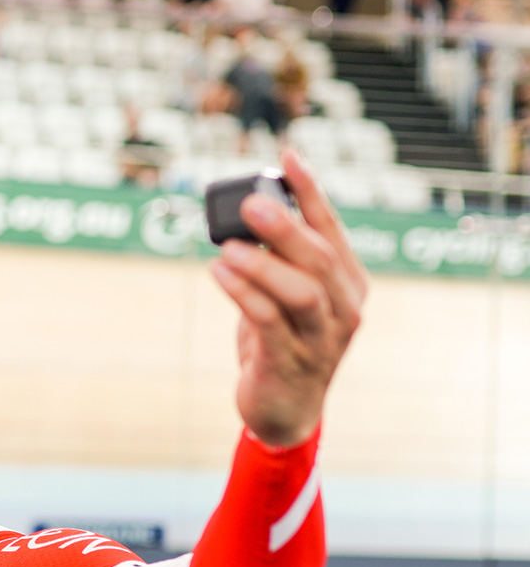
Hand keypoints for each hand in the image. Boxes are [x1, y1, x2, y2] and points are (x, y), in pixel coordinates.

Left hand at [210, 149, 367, 448]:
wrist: (283, 411)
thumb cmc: (282, 343)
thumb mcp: (286, 297)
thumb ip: (278, 260)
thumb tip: (250, 210)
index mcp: (348, 284)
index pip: (333, 228)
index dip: (311, 191)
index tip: (288, 154)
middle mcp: (343, 308)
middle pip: (320, 257)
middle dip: (286, 226)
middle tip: (249, 202)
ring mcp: (321, 338)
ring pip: (301, 291)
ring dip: (262, 264)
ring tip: (226, 247)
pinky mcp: (289, 362)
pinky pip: (269, 322)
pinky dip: (243, 294)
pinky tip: (217, 273)